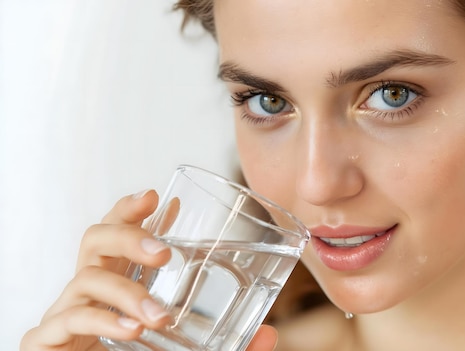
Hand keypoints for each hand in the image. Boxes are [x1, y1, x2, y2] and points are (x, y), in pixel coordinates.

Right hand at [20, 190, 277, 350]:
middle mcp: (89, 288)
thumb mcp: (184, 343)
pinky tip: (131, 329)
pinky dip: (103, 321)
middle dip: (129, 236)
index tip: (155, 196)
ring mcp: (65, 311)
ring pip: (86, 279)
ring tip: (159, 315)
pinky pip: (71, 318)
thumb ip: (226, 340)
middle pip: (95, 239)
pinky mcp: (50, 339)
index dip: (131, 209)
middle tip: (165, 252)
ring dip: (127, 292)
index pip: (116, 231)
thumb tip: (270, 335)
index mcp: (116, 278)